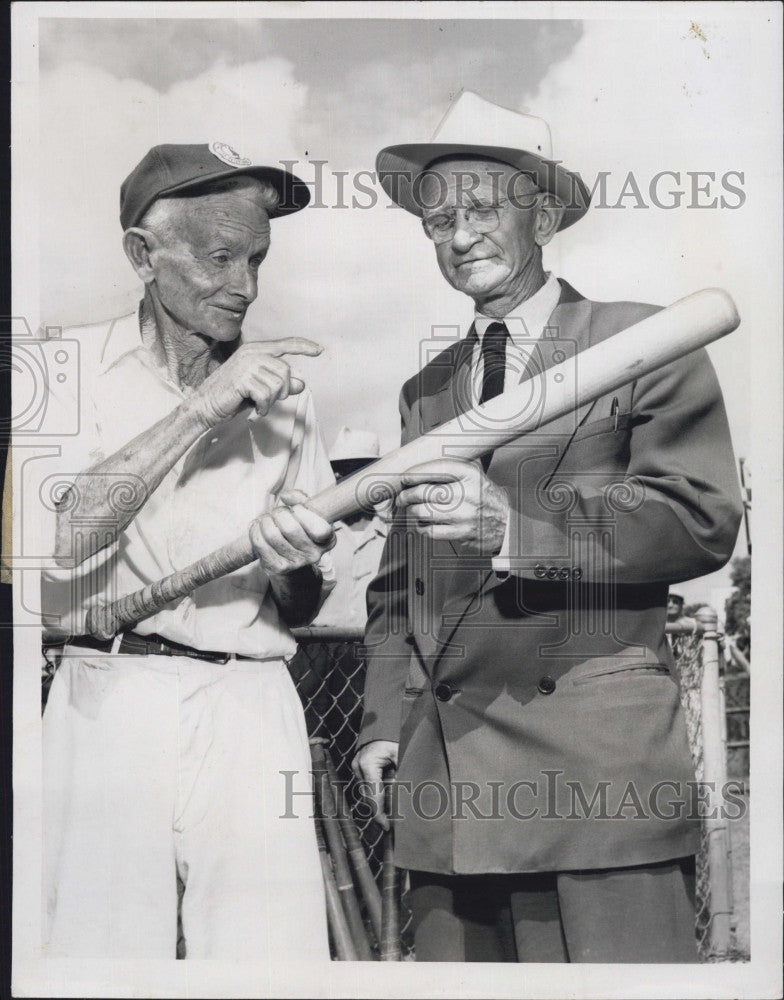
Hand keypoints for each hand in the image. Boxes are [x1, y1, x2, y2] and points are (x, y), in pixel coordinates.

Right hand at [191, 338, 321, 426]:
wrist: (204, 405)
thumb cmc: (232, 397)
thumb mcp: (260, 389)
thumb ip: (279, 384)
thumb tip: (301, 384)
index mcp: (255, 350)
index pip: (285, 344)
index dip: (304, 346)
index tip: (319, 350)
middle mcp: (252, 353)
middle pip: (286, 371)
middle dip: (283, 391)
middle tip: (268, 401)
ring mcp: (246, 364)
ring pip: (278, 385)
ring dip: (271, 402)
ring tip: (258, 404)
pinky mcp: (242, 379)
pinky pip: (266, 396)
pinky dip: (263, 408)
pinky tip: (254, 409)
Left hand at [249, 489, 334, 576]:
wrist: (293, 563)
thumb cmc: (301, 532)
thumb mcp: (308, 515)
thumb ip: (301, 499)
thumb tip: (286, 496)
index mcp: (327, 541)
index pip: (319, 530)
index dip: (304, 514)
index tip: (296, 508)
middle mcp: (314, 555)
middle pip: (290, 528)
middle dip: (279, 513)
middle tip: (277, 512)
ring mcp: (295, 563)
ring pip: (272, 535)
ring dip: (265, 520)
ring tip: (267, 519)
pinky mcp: (277, 567)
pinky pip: (260, 543)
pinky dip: (256, 530)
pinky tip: (259, 527)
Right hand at [351, 740, 397, 829]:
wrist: (386, 723)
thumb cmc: (395, 737)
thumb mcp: (401, 757)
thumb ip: (401, 777)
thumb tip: (403, 800)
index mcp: (367, 765)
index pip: (373, 795)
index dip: (380, 813)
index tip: (387, 827)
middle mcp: (358, 766)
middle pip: (369, 796)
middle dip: (380, 810)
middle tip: (392, 824)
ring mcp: (356, 766)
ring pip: (368, 792)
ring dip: (380, 801)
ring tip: (392, 812)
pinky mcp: (359, 766)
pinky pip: (368, 784)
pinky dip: (378, 791)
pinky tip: (388, 797)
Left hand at [396, 459, 509, 553]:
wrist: (508, 523)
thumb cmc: (486, 497)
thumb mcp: (475, 476)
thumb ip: (451, 470)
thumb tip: (418, 469)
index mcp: (470, 475)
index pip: (436, 469)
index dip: (415, 472)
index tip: (405, 477)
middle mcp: (467, 493)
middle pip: (424, 492)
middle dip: (406, 495)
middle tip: (402, 496)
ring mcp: (464, 515)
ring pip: (423, 512)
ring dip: (412, 511)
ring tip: (412, 509)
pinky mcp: (462, 533)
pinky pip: (431, 531)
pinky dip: (422, 527)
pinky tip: (423, 523)